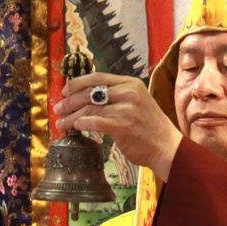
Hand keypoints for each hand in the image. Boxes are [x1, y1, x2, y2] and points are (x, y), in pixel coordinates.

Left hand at [54, 72, 182, 180]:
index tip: (64, 90)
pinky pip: (95, 122)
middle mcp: (129, 93)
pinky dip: (82, 124)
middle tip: (58, 108)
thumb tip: (87, 97)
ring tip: (62, 123)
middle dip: (69, 101)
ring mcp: (127, 110)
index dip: (77, 82)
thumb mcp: (137, 102)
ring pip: (89, 108)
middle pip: (90, 92)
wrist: (168, 147)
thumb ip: (117, 96)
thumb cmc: (150, 128)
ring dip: (71, 116)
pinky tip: (75, 127)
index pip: (97, 77)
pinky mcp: (123, 127)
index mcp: (131, 84)